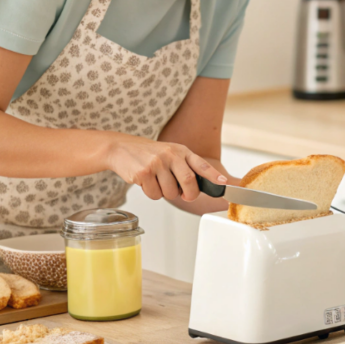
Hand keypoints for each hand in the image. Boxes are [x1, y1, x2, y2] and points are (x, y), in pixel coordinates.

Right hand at [107, 135, 225, 201]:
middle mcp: (171, 155)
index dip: (213, 176)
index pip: (201, 164)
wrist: (121, 148)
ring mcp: (157, 163)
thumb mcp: (170, 153)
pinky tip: (146, 182)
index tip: (223, 184)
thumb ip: (184, 166)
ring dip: (165, 194)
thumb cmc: (148, 153)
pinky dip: (151, 194)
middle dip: (189, 194)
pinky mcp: (144, 173)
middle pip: (189, 182)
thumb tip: (198, 188)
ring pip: (171, 192)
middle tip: (185, 196)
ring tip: (157, 181)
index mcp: (181, 151)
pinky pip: (155, 195)